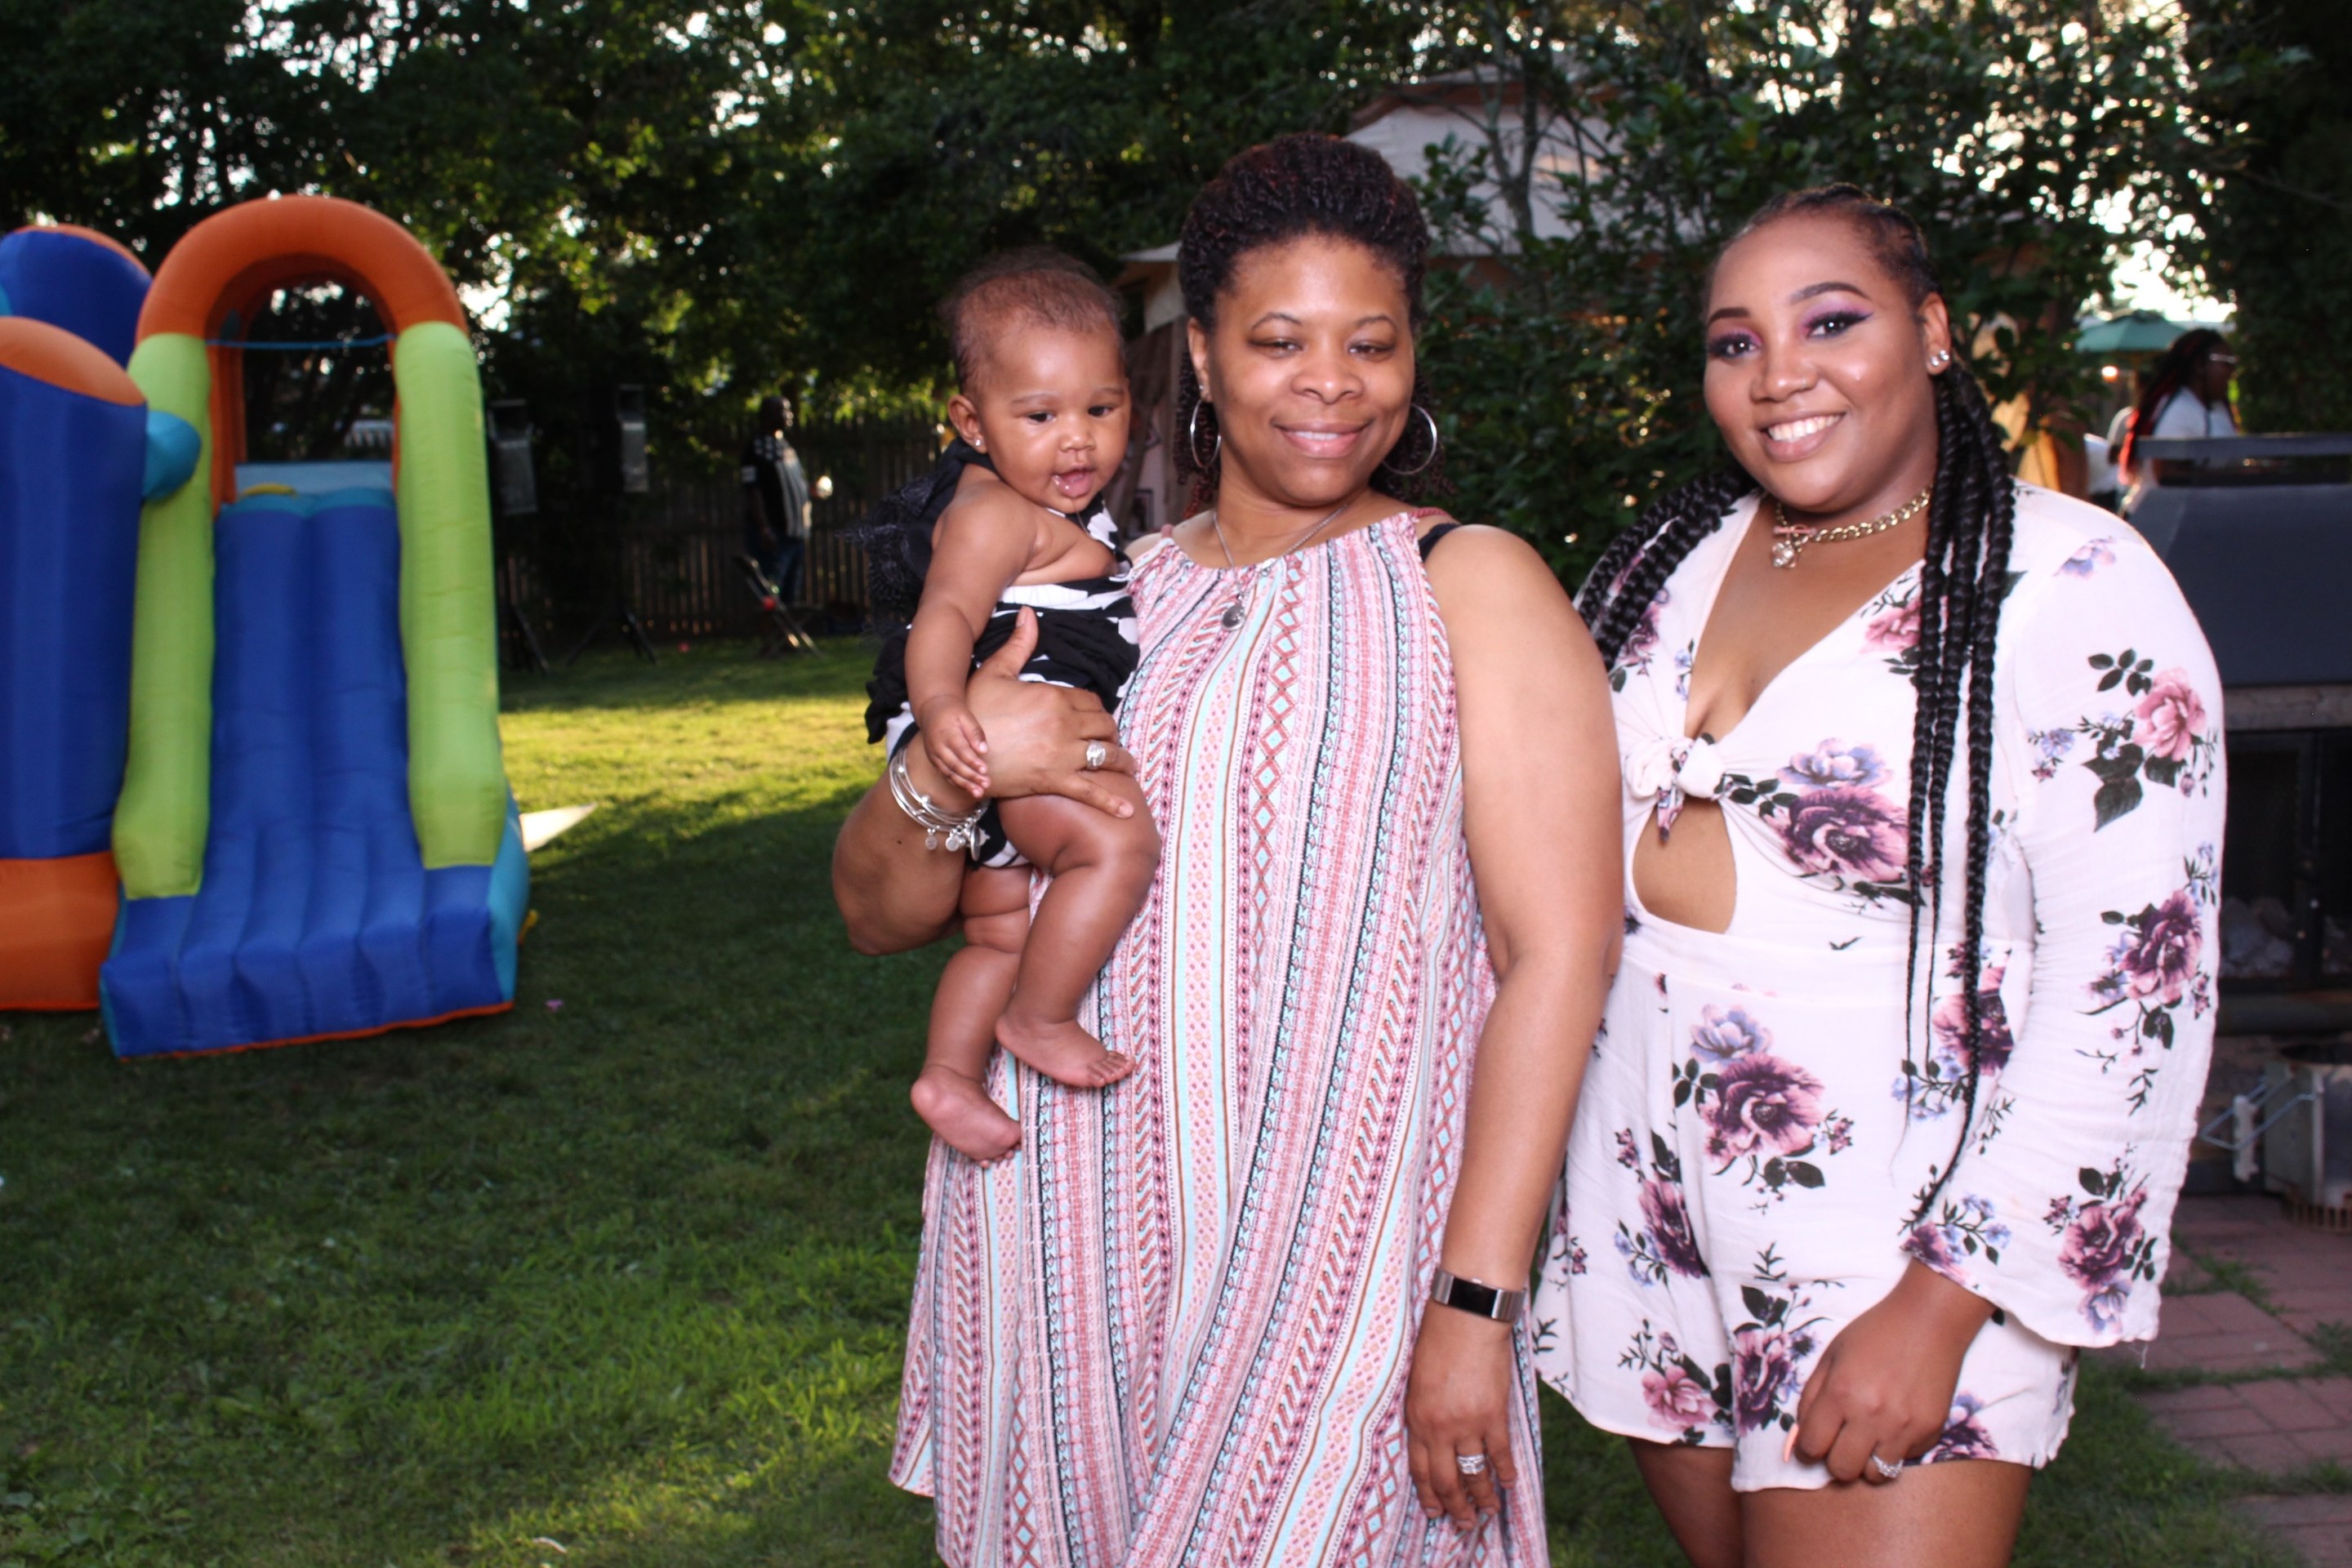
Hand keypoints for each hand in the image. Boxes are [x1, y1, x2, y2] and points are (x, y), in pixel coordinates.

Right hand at [916, 697, 990, 796]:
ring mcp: (934, 756)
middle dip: (971, 777)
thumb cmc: (952, 712)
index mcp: (946, 734)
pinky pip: (946, 775)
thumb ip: (975, 732)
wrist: (931, 711)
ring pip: (949, 774)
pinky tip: (969, 789)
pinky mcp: (934, 761)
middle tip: (986, 784)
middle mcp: (937, 747)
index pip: (961, 751)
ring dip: (965, 785)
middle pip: (955, 765)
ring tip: (979, 792)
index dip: (973, 762)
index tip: (985, 770)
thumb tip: (984, 750)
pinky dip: (957, 783)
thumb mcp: (966, 716)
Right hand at [963, 608, 1136, 816]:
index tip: (1096, 717)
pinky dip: (1111, 802)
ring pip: (1106, 755)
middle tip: (1112, 740)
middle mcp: (1064, 724)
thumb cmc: (972, 712)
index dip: (1096, 710)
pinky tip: (1127, 811)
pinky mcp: (1054, 780)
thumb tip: (1029, 613)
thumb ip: (1018, 645)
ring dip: (1121, 760)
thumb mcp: (994, 672)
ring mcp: (1062, 754)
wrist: (956, 753)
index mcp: (1053, 696)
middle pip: (1103, 726)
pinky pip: (1090, 791)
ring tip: (1128, 766)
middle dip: (1110, 732)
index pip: (1090, 701)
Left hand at [1405, 1302, 1517, 1528]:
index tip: (1435, 1510)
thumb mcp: (1417, 1378)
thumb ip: (1423, 1410)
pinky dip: (1506, 1473)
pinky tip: (1509, 1483)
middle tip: (1464, 1523)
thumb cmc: (1438, 1338)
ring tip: (1488, 1511)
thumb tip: (1432, 1435)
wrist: (1466, 1317)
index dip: (1429, 1494)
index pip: (1419, 1469)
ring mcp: (1467, 1424)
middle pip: (1446, 1480)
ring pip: (1474, 1474)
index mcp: (1416, 1417)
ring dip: (1482, 1497)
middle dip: (1455, 1507)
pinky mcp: (1493, 1415)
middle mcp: (1438, 1428)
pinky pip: (1500, 1455)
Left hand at [1791, 1261, 1992, 1483]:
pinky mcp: (1929, 1432)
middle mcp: (1871, 1415)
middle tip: (1840, 1441)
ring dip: (1865, 1462)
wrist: (1929, 1321)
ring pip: (1874, 1475)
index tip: (1813, 1443)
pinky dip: (1894, 1451)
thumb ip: (1811, 1398)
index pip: (1812, 1447)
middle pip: (1841, 1470)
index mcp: (1840, 1393)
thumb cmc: (1874, 1334)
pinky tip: (1895, 1425)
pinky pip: (1903, 1461)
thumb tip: (1799, 1439)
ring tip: (1867, 1438)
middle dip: (1834, 1460)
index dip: (1807, 1449)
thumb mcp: (1831, 1356)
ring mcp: (1903, 1427)